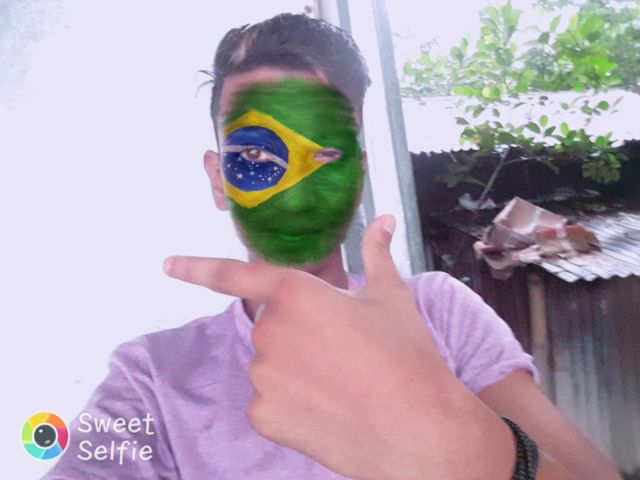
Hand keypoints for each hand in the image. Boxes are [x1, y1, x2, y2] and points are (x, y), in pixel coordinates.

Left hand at [163, 215, 514, 479]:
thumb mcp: (391, 296)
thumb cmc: (406, 355)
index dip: (196, 268)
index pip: (235, 276)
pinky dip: (290, 403)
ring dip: (294, 368)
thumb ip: (377, 253)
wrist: (419, 428)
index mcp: (295, 294)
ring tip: (339, 382)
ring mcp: (262, 377)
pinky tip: (325, 408)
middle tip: (341, 350)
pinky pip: (268, 401)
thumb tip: (383, 220)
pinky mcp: (263, 417)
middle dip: (298, 332)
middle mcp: (269, 332)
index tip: (167, 264)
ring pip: (270, 364)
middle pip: (271, 326)